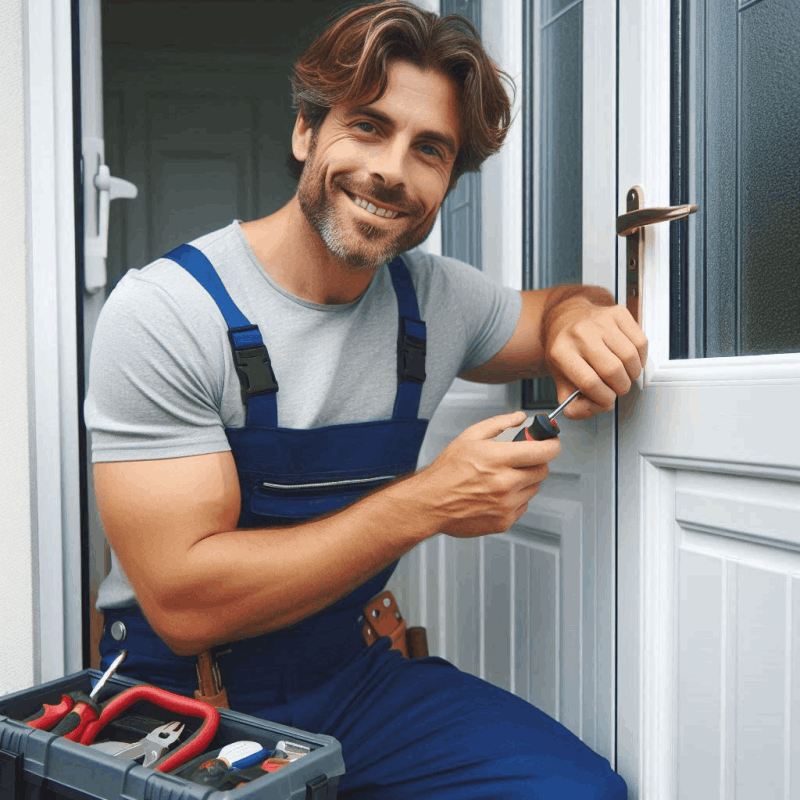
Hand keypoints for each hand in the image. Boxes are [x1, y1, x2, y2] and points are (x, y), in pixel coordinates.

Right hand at [414, 412, 560, 536]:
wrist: (430, 503)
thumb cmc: (446, 472)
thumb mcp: (469, 437)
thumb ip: (499, 423)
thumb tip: (519, 417)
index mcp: (498, 459)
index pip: (544, 451)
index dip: (552, 444)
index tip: (550, 442)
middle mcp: (505, 483)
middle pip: (543, 470)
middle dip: (535, 461)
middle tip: (520, 459)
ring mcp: (506, 504)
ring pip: (534, 488)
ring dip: (525, 481)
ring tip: (502, 478)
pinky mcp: (504, 521)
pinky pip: (523, 506)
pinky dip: (515, 498)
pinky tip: (496, 493)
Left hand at [544, 297, 647, 418]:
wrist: (566, 320)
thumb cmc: (565, 351)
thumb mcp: (560, 381)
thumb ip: (573, 405)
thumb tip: (595, 409)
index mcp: (561, 351)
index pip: (589, 382)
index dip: (603, 398)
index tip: (606, 400)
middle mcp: (579, 333)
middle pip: (612, 370)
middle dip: (620, 388)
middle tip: (616, 388)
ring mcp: (600, 321)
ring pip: (629, 357)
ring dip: (632, 374)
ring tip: (623, 376)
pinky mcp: (618, 314)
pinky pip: (640, 342)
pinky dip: (640, 358)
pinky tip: (629, 361)